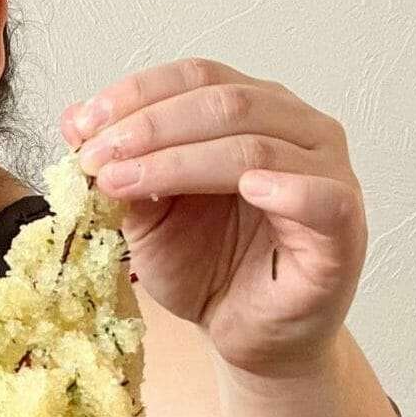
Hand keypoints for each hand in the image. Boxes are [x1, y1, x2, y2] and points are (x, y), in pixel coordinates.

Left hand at [61, 59, 366, 376]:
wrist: (248, 339)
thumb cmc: (209, 270)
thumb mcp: (149, 218)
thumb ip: (122, 169)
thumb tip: (72, 120)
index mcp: (254, 111)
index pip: (197, 78)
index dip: (138, 94)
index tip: (83, 124)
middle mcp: (297, 128)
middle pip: (224, 103)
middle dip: (149, 128)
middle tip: (95, 158)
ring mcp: (327, 173)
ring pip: (255, 146)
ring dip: (181, 161)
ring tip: (125, 183)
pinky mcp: (343, 226)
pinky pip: (322, 197)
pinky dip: (288, 188)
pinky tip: (250, 189)